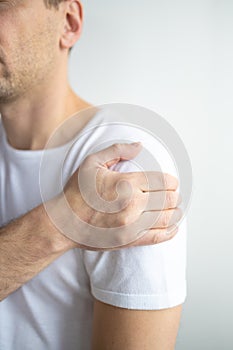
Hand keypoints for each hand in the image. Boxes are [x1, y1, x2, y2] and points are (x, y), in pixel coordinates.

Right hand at [50, 143, 181, 249]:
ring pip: (167, 218)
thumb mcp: (92, 162)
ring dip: (176, 212)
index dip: (172, 181)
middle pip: (169, 199)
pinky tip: (174, 227)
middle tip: (174, 194)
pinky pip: (158, 237)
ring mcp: (132, 225)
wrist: (64, 223)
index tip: (172, 182)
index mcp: (126, 182)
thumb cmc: (77, 192)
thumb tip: (140, 145)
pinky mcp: (129, 240)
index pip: (164, 180)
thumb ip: (117, 149)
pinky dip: (170, 232)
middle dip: (175, 195)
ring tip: (176, 209)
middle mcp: (133, 204)